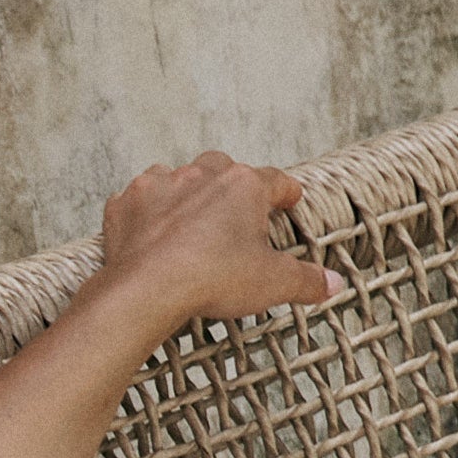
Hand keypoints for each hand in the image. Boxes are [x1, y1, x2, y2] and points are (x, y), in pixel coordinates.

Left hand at [92, 151, 340, 345]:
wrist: (147, 288)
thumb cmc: (212, 279)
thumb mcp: (272, 283)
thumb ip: (305, 280)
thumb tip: (331, 284)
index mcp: (243, 187)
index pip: (274, 181)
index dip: (285, 191)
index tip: (289, 197)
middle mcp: (201, 175)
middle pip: (223, 168)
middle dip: (232, 184)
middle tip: (237, 208)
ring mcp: (160, 185)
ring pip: (178, 177)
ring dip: (187, 192)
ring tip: (192, 217)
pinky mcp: (126, 204)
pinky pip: (139, 200)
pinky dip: (147, 212)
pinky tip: (151, 229)